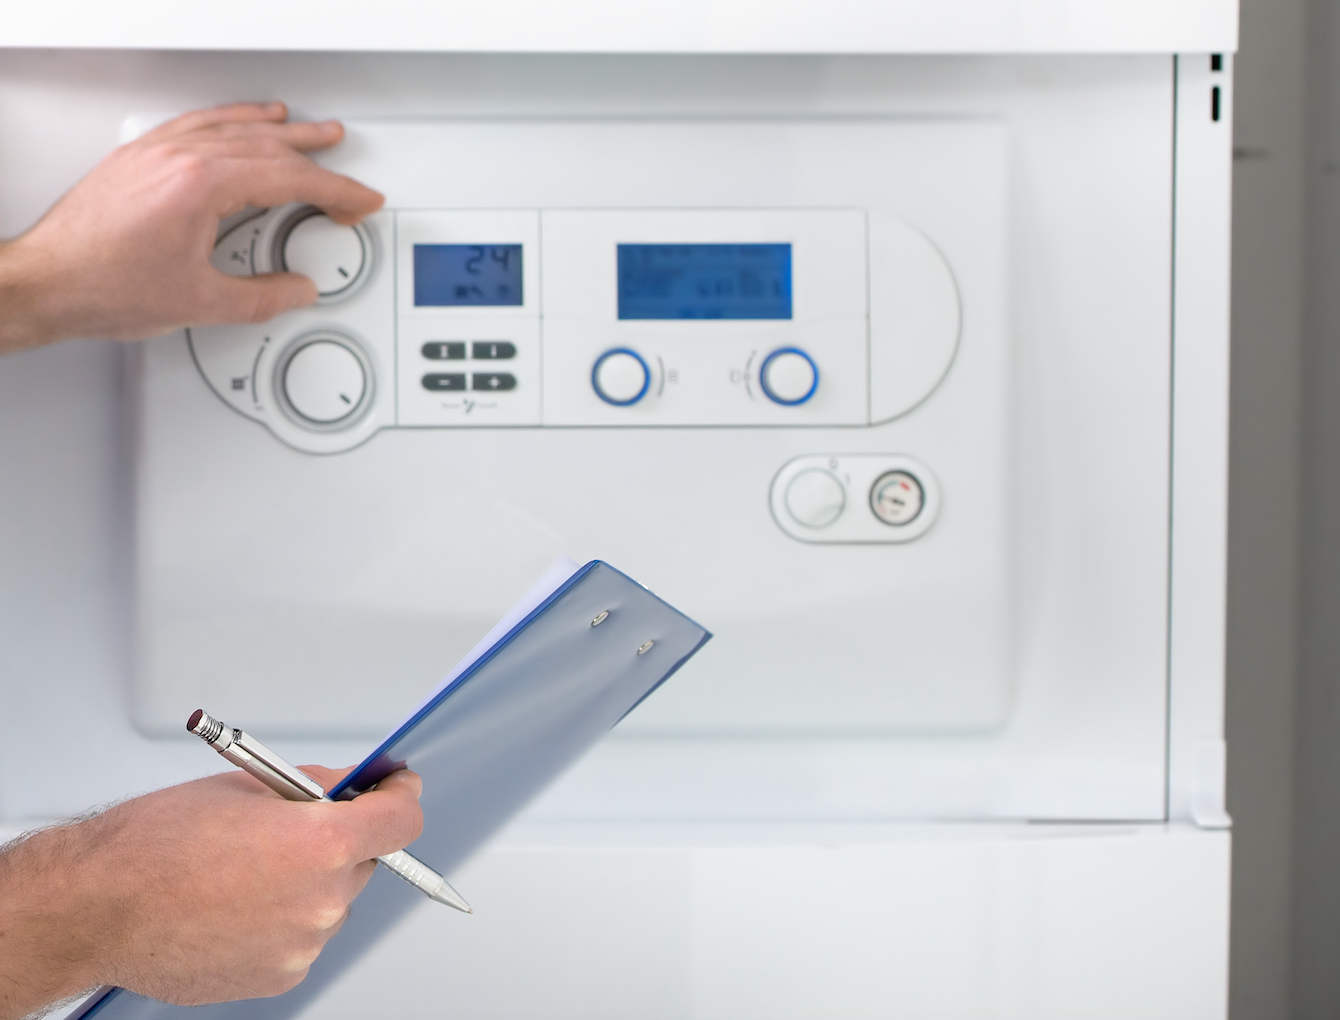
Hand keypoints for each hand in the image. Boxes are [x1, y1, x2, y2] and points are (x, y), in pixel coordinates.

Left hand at [0, 102, 382, 353]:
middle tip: (346, 165)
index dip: (335, 190)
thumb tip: (296, 290)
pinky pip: (197, 124)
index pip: (288, 178)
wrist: (47, 281)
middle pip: (266, 145)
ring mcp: (156, 154)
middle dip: (316, 156)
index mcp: (201, 186)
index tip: (359, 200)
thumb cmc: (103, 285)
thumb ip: (261, 298)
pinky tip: (240, 121)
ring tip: (305, 130)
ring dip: (277, 129)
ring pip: (232, 127)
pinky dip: (230, 120)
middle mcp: (178, 158)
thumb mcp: (200, 303)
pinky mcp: (139, 159)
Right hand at [0, 765, 422, 1019]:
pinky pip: (302, 938)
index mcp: (320, 843)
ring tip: (244, 872)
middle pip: (364, 861)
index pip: (401, 821)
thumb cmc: (155, 844)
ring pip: (331, 902)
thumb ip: (316, 786)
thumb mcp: (247, 785)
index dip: (400, 798)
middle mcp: (321, 900)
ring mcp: (303, 945)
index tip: (395, 789)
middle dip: (340, 841)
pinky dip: (283, 920)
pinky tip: (236, 905)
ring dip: (308, 884)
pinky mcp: (280, 976)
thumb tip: (353, 786)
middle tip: (292, 828)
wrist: (96, 908)